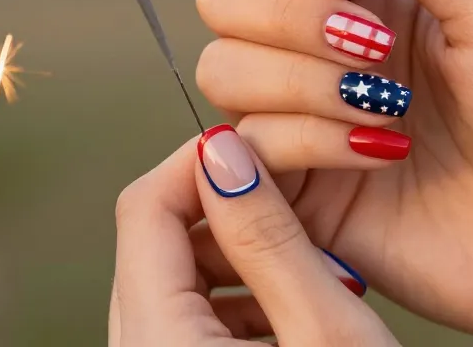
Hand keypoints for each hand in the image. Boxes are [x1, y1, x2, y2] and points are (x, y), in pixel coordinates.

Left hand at [109, 129, 398, 345]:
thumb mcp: (327, 332)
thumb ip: (271, 241)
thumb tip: (226, 153)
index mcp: (159, 341)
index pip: (145, 210)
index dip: (202, 162)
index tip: (263, 145)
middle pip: (155, 243)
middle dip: (225, 208)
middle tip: (292, 193)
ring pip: (175, 279)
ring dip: (237, 253)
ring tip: (307, 253)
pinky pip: (190, 320)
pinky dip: (237, 297)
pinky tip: (294, 301)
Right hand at [193, 0, 472, 344]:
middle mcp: (323, 44)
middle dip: (291, 14)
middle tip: (374, 47)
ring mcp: (305, 116)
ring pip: (224, 67)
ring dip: (302, 80)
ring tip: (389, 111)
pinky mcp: (297, 189)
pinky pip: (247, 145)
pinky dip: (309, 140)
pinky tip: (380, 156)